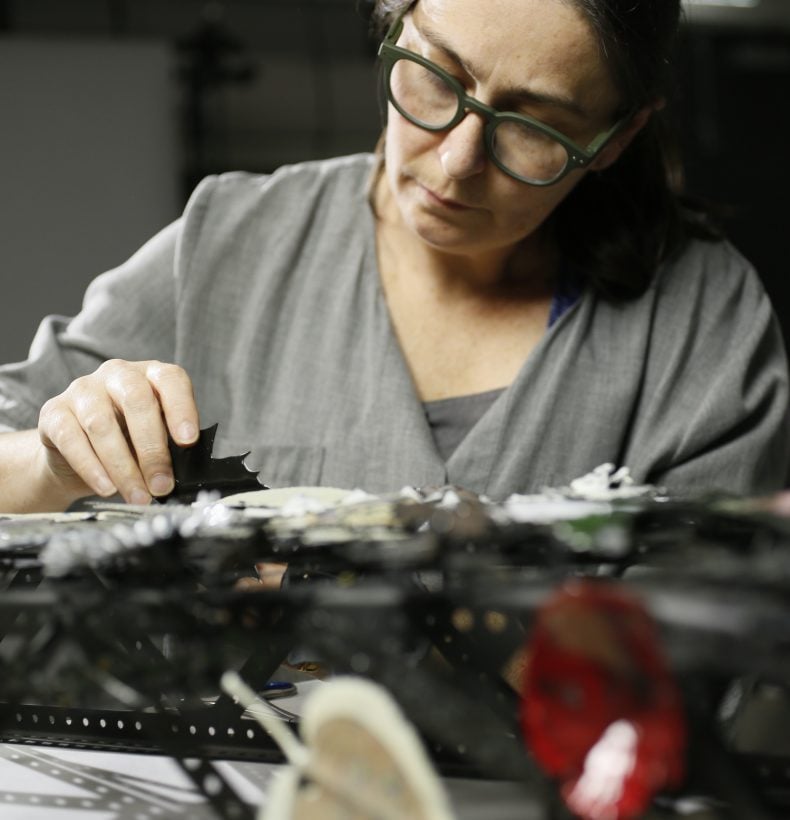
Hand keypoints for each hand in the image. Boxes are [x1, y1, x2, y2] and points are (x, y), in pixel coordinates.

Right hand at [37, 359, 198, 504]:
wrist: (76, 453)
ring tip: (138, 496)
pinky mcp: (54, 411)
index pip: (171, 380)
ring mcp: (83, 389)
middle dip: (152, 449)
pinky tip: (107, 489)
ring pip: (102, 424)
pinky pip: (72, 439)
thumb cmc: (129, 441)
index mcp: (151, 375)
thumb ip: (171, 446)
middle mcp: (118, 374)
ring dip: (123, 467)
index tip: (188, 442)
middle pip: (137, 401)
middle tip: (161, 484)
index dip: (182, 409)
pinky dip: (92, 468)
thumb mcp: (156, 438)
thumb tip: (184, 473)